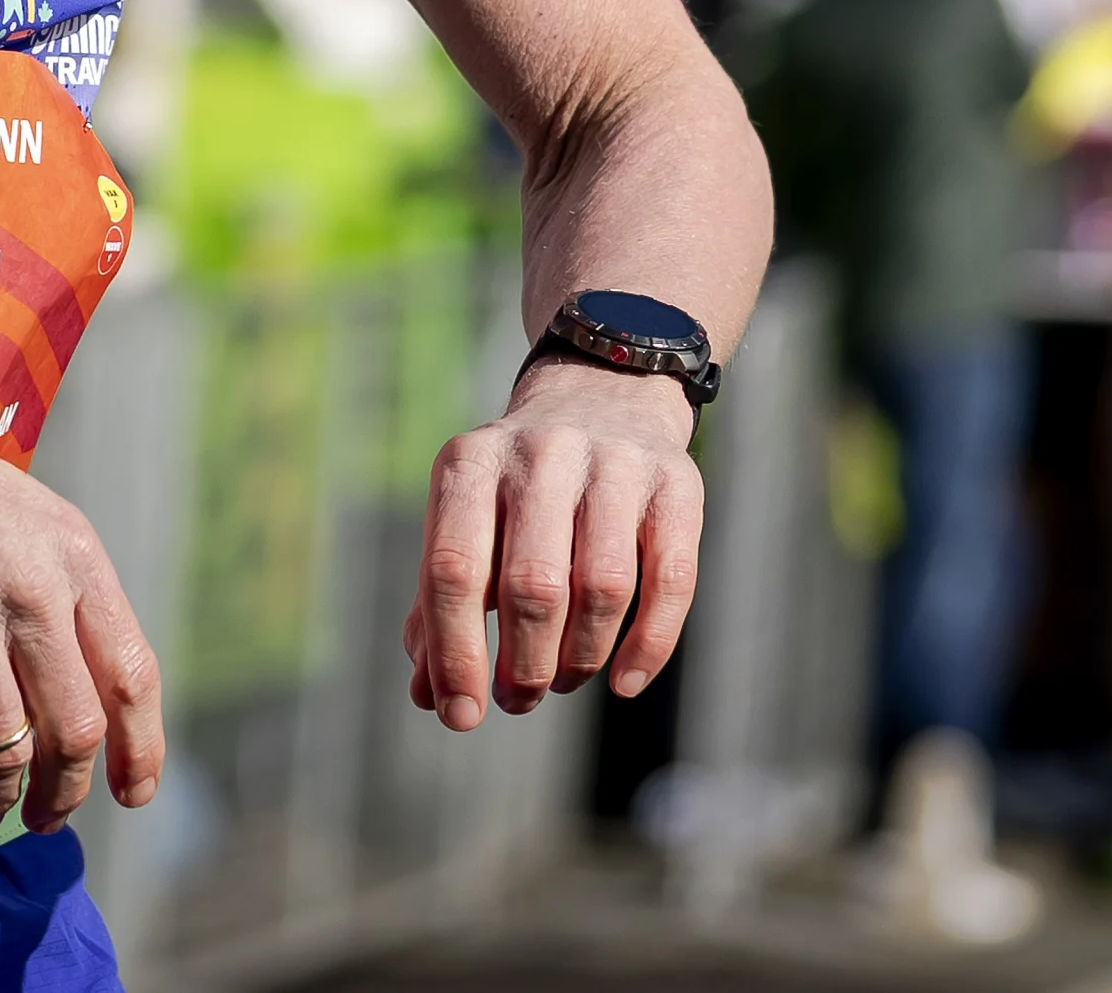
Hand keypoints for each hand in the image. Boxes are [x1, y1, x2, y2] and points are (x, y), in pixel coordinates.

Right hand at [0, 311, 164, 846]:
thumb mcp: (26, 519)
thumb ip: (60, 593)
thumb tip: (81, 687)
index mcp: (76, 557)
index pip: (133, 674)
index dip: (140, 748)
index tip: (133, 793)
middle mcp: (32, 591)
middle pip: (77, 727)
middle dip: (68, 789)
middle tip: (48, 814)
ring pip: (7, 749)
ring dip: (4, 799)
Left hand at [404, 357, 701, 728]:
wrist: (600, 396)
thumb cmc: (516, 490)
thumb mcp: (467, 524)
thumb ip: (441, 604)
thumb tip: (432, 696)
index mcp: (472, 462)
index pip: (453, 570)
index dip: (455, 656)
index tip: (461, 716)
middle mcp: (542, 451)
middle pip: (533, 586)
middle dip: (523, 665)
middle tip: (519, 697)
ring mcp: (616, 461)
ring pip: (603, 587)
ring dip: (580, 658)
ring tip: (563, 679)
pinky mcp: (678, 481)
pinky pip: (672, 578)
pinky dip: (648, 645)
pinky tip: (624, 681)